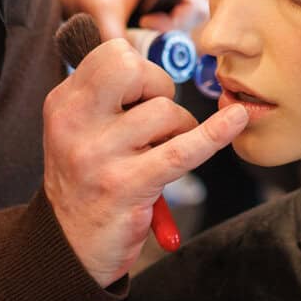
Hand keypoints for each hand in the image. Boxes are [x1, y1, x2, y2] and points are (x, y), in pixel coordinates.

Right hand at [41, 38, 248, 285]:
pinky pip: (182, 151)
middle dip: (158, 85)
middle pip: (132, 69)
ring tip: (161, 152)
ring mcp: (98, 155)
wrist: (66, 248)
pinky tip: (237, 121)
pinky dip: (215, 134)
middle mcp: (75, 124)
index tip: (143, 94)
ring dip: (179, 129)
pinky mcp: (126, 186)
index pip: (113, 53)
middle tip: (157, 117)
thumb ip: (108, 97)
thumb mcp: (78, 131)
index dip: (140, 69)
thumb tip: (155, 67)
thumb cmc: (86, 182)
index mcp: (64, 104)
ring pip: (165, 112)